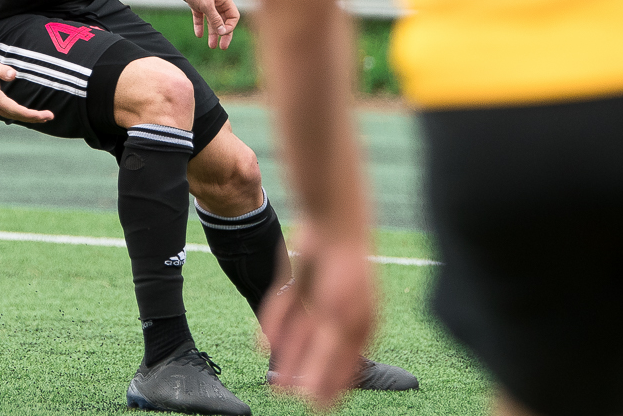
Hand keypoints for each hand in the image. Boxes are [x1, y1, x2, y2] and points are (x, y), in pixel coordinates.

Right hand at [0, 47, 54, 123]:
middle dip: (33, 118)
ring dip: (26, 117)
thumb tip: (13, 74)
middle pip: (15, 115)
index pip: (16, 110)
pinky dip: (18, 113)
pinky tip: (25, 113)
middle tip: (49, 117)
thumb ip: (1, 70)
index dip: (32, 114)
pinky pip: (7, 111)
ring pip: (11, 115)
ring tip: (41, 117)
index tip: (45, 115)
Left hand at [168, 0, 238, 48]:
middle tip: (222, 48)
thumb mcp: (206, 5)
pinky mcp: (196, 4)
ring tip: (211, 46)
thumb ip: (215, 19)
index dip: (230, 27)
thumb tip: (223, 32)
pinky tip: (199, 35)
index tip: (222, 35)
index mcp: (224, 0)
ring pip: (212, 21)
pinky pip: (200, 18)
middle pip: (224, 21)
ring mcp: (207, 3)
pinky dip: (200, 26)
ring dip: (212, 33)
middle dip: (223, 34)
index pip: (233, 17)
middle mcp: (218, 2)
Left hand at [261, 233, 376, 409]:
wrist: (332, 225)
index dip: (331, 388)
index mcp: (360, 325)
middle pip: (319, 352)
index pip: (346, 367)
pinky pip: (285, 309)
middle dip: (302, 372)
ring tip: (272, 379)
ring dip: (287, 355)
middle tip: (282, 392)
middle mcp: (340, 313)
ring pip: (300, 334)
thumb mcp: (338, 324)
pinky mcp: (300, 283)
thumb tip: (315, 398)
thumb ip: (327, 360)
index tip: (315, 408)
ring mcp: (319, 297)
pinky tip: (262, 345)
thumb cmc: (345, 275)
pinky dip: (274, 326)